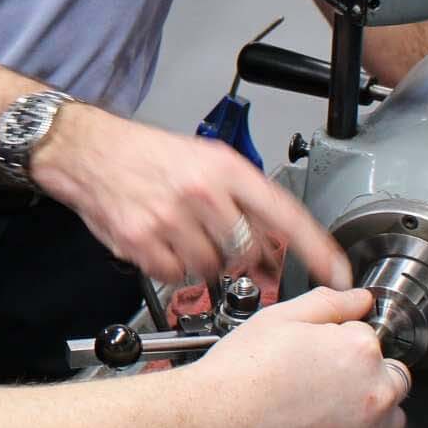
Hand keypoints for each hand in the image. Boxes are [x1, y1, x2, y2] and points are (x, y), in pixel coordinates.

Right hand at [32, 107, 353, 288]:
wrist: (89, 152)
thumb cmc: (146, 155)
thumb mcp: (204, 160)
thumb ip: (240, 198)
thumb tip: (273, 240)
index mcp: (224, 169)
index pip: (285, 214)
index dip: (316, 248)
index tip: (338, 272)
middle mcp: (201, 194)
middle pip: (246, 251)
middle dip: (241, 257)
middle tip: (224, 245)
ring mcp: (170, 219)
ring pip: (210, 268)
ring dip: (202, 262)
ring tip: (182, 235)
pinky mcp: (141, 242)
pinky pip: (173, 275)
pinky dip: (170, 268)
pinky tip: (160, 243)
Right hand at [185, 288, 408, 427]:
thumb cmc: (239, 376)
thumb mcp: (279, 319)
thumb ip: (329, 303)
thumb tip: (359, 299)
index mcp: (359, 350)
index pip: (369, 334)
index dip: (340, 338)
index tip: (316, 349)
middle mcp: (374, 393)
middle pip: (390, 374)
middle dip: (365, 371)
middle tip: (319, 376)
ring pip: (389, 413)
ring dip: (368, 405)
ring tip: (320, 403)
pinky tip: (313, 426)